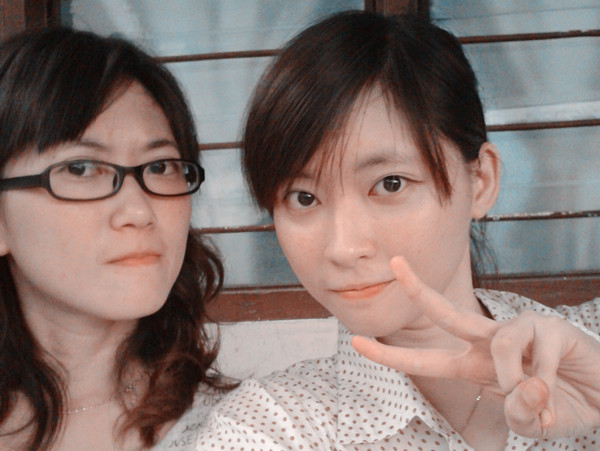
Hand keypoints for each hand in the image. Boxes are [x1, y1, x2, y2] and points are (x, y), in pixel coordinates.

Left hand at [351, 256, 599, 437]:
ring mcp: (521, 330)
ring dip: (514, 383)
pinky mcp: (551, 329)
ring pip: (496, 344)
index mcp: (474, 364)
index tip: (356, 342)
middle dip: (418, 287)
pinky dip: (543, 387)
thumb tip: (520, 386)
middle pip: (446, 311)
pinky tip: (555, 392)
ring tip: (536, 400)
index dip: (391, 355)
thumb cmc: (561, 405)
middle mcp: (491, 341)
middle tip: (392, 262)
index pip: (427, 358)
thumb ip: (517, 414)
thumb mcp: (530, 422)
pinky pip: (534, 362)